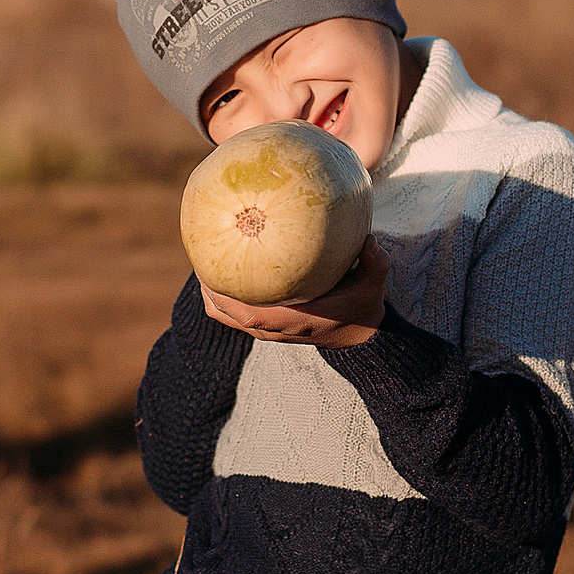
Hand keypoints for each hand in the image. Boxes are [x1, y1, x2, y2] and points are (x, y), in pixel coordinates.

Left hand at [200, 237, 389, 348]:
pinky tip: (221, 270)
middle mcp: (273, 328)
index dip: (222, 293)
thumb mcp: (372, 284)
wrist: (360, 334)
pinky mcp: (267, 326)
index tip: (208, 266)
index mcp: (292, 320)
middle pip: (225, 312)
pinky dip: (222, 297)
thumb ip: (374, 263)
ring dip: (211, 292)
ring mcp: (267, 330)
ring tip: (203, 261)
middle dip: (208, 285)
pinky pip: (233, 314)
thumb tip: (369, 239)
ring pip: (225, 315)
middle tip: (199, 252)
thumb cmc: (361, 305)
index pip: (247, 313)